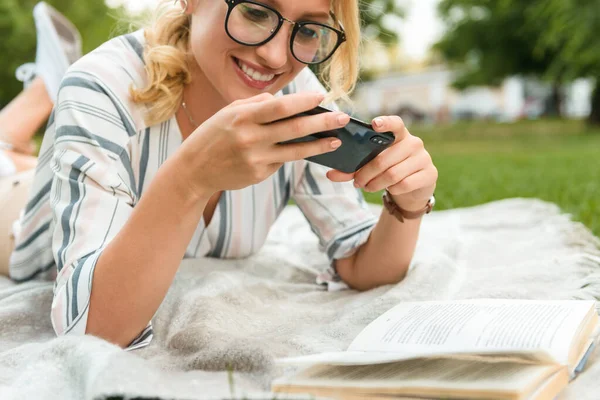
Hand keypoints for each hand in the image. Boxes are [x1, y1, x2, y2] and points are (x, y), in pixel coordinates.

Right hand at [174, 91, 351, 197]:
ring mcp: (255, 159)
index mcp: (242, 117)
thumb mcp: (229, 112)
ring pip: (295, 152)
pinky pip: (280, 162)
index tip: (322, 98)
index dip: (304, 102)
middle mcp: (250, 138)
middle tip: (342, 119)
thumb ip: (257, 104)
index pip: (280, 107)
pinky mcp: (258, 174)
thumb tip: (286, 101)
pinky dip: (290, 154)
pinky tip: (299, 150)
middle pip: (294, 129)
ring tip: (336, 141)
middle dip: (322, 124)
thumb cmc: (213, 135)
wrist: (194, 169)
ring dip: (319, 146)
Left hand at [327, 116, 437, 210]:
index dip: (385, 122)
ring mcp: (423, 158)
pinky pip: (405, 184)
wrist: (413, 189)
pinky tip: (389, 189)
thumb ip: (351, 169)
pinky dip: (392, 189)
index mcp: (399, 135)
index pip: (395, 123)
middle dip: (366, 173)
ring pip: (393, 174)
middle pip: (384, 158)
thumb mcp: (370, 168)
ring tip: (368, 187)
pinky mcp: (430, 174)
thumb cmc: (388, 172)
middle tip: (357, 182)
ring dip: (376, 183)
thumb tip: (330, 174)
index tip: (374, 124)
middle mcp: (414, 143)